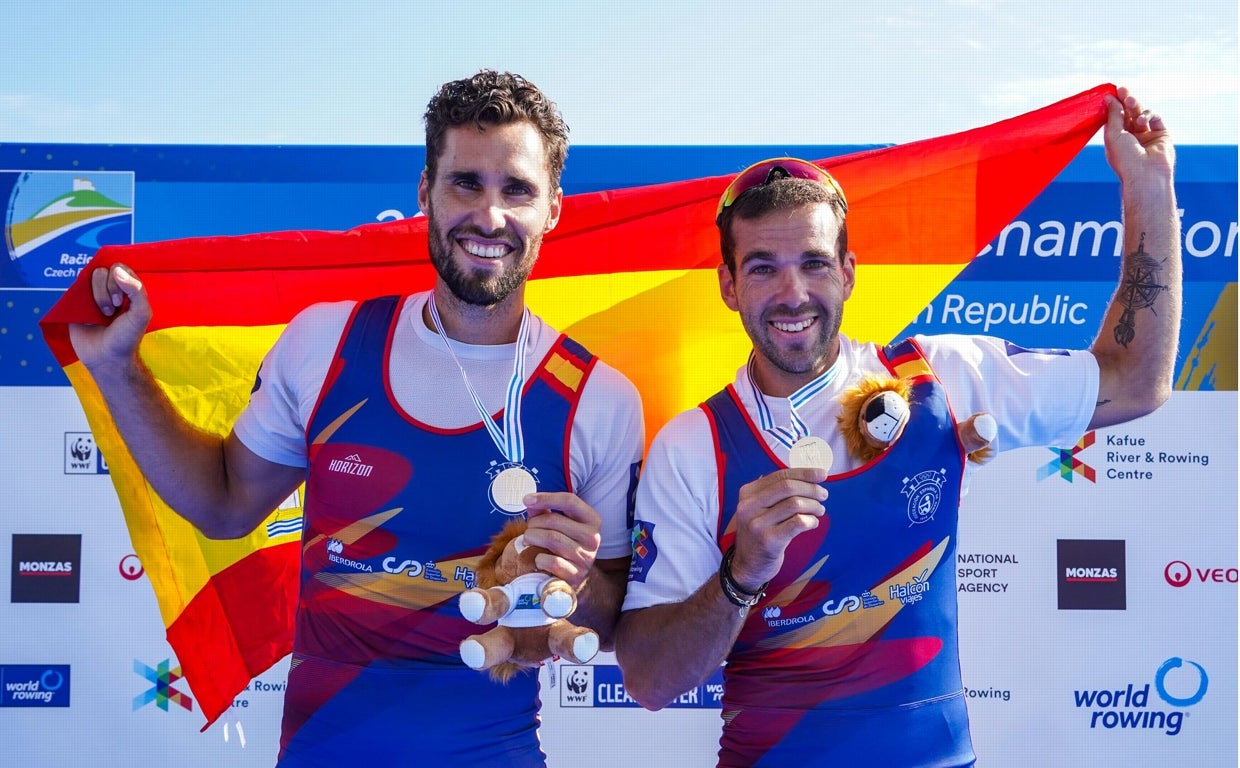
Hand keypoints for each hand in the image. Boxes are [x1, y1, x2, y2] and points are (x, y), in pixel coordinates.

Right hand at [67, 264, 151, 373]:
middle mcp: (111, 289)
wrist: (106, 357)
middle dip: (108, 289)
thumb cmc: (127, 337)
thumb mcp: (141, 314)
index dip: (120, 279)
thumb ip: (136, 290)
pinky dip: (81, 297)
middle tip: (113, 310)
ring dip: (98, 296)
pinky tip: (88, 314)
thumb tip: (116, 270)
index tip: (122, 300)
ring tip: (104, 314)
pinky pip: (75, 287)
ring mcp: (93, 295)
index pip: (121, 267)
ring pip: (89, 276)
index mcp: (128, 289)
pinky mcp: (77, 303)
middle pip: (103, 270)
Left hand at [521, 492, 601, 590]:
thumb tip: (530, 501)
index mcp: (592, 520)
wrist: (575, 576)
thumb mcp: (560, 525)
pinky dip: (539, 559)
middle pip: (555, 520)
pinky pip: (552, 561)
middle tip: (529, 530)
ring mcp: (586, 557)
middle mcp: (593, 537)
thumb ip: (545, 511)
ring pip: (552, 539)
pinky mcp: (577, 575)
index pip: (569, 501)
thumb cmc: (564, 544)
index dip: (546, 498)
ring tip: (528, 541)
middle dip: (534, 523)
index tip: (527, 499)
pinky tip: (538, 559)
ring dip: (533, 538)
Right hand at [729, 467, 827, 589]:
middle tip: (823, 495)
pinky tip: (813, 523)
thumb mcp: (759, 508)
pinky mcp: (769, 540)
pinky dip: (811, 520)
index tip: (822, 474)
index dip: (804, 473)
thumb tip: (807, 475)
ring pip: (795, 504)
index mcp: (747, 493)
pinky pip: (798, 523)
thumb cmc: (760, 533)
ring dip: (814, 505)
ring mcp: (757, 524)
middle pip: (788, 487)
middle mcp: (749, 506)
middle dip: (811, 488)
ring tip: (819, 511)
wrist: (747, 565)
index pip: (780, 475)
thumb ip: (775, 492)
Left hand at [1104, 86, 1173, 184]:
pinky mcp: (1162, 134)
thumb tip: (1110, 98)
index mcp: (1117, 140)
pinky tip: (1142, 121)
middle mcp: (1132, 138)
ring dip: (1136, 106)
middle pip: (1129, 114)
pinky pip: (1156, 118)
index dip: (1114, 106)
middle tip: (1123, 89)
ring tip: (1130, 102)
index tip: (1112, 92)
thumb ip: (1113, 115)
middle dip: (1125, 101)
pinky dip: (1149, 115)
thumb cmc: (1125, 158)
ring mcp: (1147, 136)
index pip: (1116, 118)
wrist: (1145, 174)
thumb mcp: (1114, 134)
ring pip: (1142, 114)